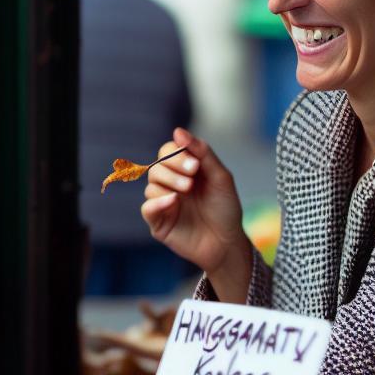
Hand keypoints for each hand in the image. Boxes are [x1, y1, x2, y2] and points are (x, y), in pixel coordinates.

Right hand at [140, 128, 251, 299]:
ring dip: (169, 183)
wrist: (228, 242)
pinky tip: (173, 201)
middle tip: (192, 180)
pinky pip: (147, 208)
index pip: (167, 151)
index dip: (176, 154)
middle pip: (156, 166)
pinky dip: (158, 202)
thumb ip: (202, 153)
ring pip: (151, 185)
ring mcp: (163, 204)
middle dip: (173, 168)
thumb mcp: (220, 177)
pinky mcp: (158, 223)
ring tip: (187, 191)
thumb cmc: (225, 209)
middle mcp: (171, 185)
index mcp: (184, 172)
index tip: (195, 165)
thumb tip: (178, 131)